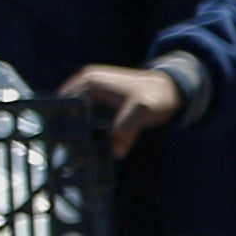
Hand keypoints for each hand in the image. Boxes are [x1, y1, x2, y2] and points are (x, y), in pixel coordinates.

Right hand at [65, 63, 184, 151]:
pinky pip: (84, 113)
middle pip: (64, 109)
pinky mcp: (97, 97)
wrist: (171, 89)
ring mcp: (90, 88)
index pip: (63, 105)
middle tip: (72, 153)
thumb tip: (115, 151)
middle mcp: (86, 82)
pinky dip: (85, 126)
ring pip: (73, 112)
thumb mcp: (143, 112)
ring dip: (75, 129)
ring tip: (78, 151)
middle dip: (67, 129)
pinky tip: (92, 142)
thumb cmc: (158, 96)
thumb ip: (127, 129)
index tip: (67, 145)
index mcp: (90, 83)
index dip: (63, 125)